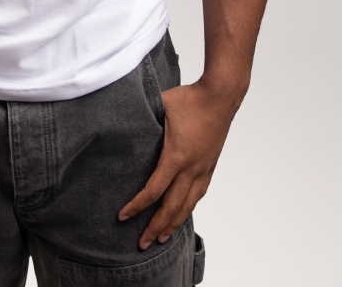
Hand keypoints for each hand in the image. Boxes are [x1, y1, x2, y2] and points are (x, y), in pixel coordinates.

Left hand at [118, 80, 239, 248]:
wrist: (220, 96)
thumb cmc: (189, 99)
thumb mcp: (160, 106)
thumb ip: (143, 118)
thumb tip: (121, 122)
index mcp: (176, 156)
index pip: (153, 191)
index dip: (137, 206)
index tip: (122, 217)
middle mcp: (191, 168)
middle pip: (171, 207)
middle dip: (155, 227)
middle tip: (141, 243)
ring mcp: (203, 169)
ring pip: (187, 205)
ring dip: (173, 224)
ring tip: (161, 238)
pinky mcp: (210, 166)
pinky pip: (198, 194)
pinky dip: (188, 208)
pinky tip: (181, 213)